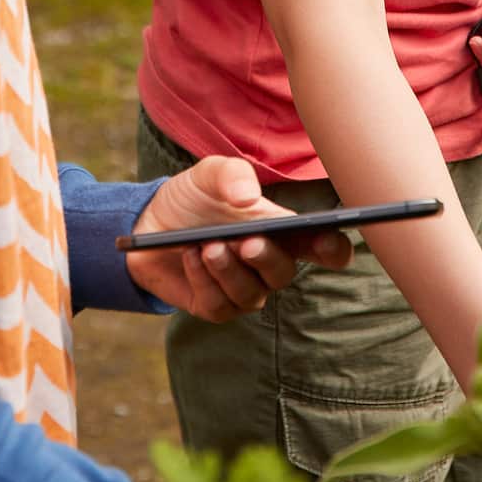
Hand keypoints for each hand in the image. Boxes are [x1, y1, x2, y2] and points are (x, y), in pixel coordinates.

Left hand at [125, 155, 352, 320]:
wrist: (149, 222)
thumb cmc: (193, 198)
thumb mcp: (209, 174)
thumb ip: (232, 174)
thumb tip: (248, 198)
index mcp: (281, 231)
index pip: (323, 248)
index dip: (333, 249)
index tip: (328, 241)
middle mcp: (268, 264)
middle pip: (283, 273)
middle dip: (266, 258)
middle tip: (248, 242)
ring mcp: (243, 289)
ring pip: (250, 294)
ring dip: (228, 270)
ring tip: (208, 246)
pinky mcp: (214, 307)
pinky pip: (218, 304)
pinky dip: (203, 279)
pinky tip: (190, 256)